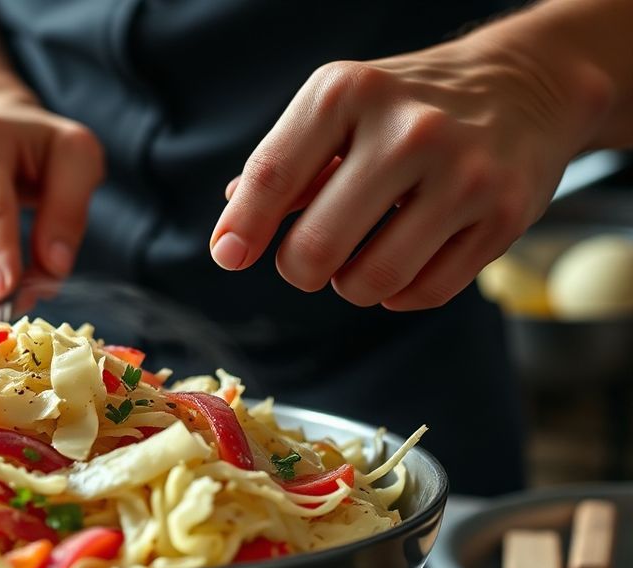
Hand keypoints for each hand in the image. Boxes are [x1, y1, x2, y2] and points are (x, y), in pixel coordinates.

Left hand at [210, 34, 604, 309]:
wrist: (525, 86)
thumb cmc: (407, 106)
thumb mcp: (340, 109)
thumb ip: (284, 166)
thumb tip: (231, 231)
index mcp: (348, 93)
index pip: (273, 175)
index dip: (243, 227)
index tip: (229, 256)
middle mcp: (408, 130)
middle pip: (318, 247)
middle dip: (299, 268)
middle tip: (307, 261)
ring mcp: (462, 174)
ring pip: (372, 280)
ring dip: (351, 286)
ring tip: (357, 262)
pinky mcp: (504, 215)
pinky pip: (427, 291)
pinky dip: (401, 294)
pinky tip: (404, 265)